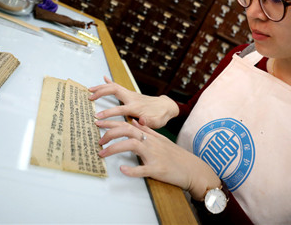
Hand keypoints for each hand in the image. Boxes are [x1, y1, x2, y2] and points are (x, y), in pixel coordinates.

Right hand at [89, 76, 178, 128]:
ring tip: (90, 89)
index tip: (97, 117)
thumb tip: (141, 121)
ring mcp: (131, 94)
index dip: (108, 113)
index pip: (119, 109)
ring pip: (114, 87)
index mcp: (136, 107)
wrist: (166, 106)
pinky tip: (104, 78)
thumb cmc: (161, 116)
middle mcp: (132, 98)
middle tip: (90, 97)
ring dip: (102, 87)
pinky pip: (118, 86)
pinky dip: (110, 82)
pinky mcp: (130, 94)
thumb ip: (149, 122)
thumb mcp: (157, 122)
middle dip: (101, 93)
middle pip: (114, 90)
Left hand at [96, 119, 220, 199]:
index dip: (112, 123)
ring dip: (115, 148)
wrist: (192, 169)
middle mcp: (150, 143)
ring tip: (102, 154)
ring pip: (132, 145)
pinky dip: (131, 169)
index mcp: (150, 136)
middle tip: (98, 140)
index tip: (98, 123)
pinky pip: (143, 169)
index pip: (128, 125)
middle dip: (110, 133)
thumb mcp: (162, 140)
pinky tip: (122, 169)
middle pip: (127, 131)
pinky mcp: (157, 169)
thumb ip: (148, 131)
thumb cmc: (176, 156)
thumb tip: (135, 122)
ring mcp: (153, 156)